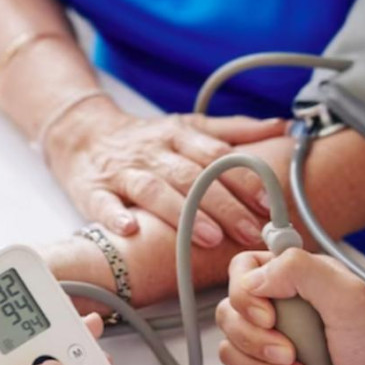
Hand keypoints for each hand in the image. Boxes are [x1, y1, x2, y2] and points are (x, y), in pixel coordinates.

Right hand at [46, 101, 285, 244]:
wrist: (83, 135)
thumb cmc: (143, 139)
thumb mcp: (186, 126)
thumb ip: (232, 130)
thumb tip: (281, 127)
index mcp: (178, 136)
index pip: (215, 157)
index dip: (243, 178)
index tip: (268, 203)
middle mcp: (152, 153)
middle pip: (191, 177)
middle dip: (223, 205)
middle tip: (250, 232)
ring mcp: (122, 172)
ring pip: (153, 189)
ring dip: (181, 212)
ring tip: (208, 237)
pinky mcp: (93, 190)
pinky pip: (104, 203)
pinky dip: (115, 216)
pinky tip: (130, 229)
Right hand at [216, 248, 364, 364]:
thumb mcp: (349, 297)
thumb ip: (299, 270)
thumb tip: (252, 278)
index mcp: (296, 281)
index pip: (241, 271)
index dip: (243, 294)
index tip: (268, 315)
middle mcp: (280, 311)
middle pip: (228, 314)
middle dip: (256, 341)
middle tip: (290, 352)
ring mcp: (271, 345)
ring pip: (232, 351)